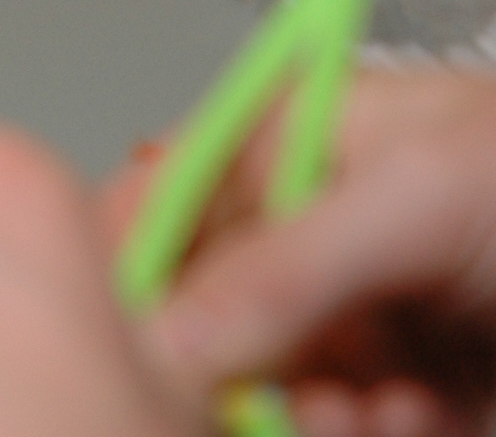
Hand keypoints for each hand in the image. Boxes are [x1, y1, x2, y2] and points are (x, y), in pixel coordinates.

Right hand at [144, 68, 495, 433]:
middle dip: (234, 360)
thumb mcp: (417, 196)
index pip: (172, 189)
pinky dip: (375, 432)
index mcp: (299, 136)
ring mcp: (368, 311)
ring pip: (280, 381)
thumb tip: (168, 334)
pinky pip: (349, 427)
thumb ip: (288, 266)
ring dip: (312, 412)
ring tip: (357, 411)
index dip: (137, 258)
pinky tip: (415, 414)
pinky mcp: (414, 388)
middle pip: (217, 304)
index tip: (127, 332)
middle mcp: (320, 224)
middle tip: (248, 396)